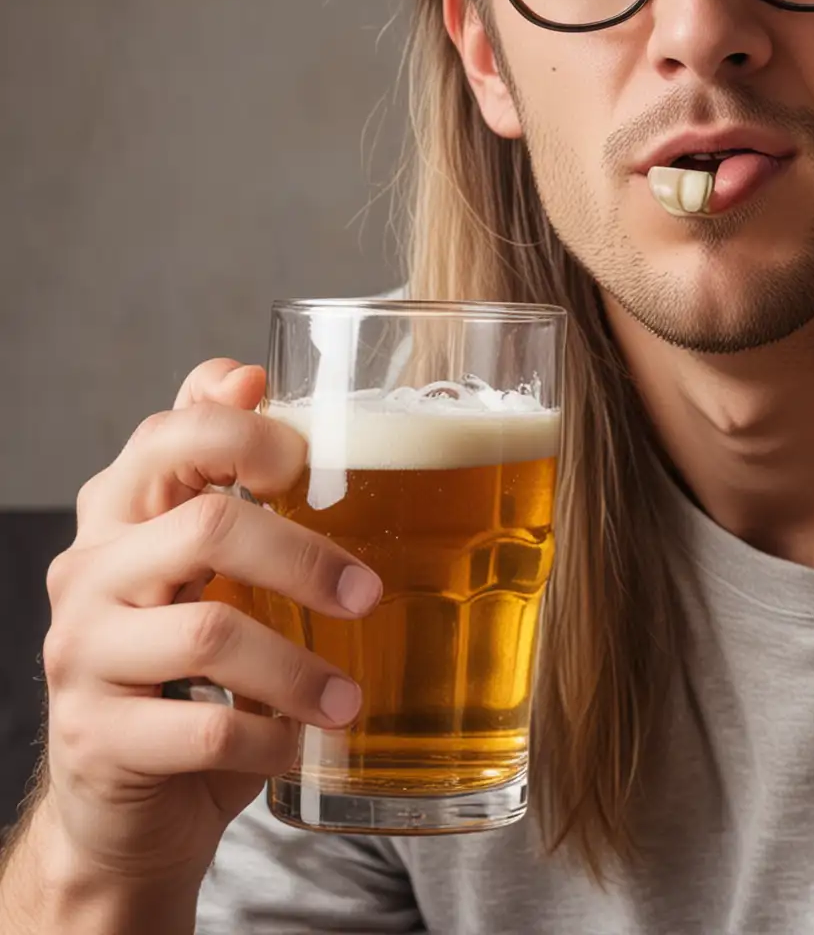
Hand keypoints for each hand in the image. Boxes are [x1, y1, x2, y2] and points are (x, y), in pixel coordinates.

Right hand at [28, 359, 381, 890]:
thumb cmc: (193, 669)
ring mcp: (83, 654)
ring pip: (210, 633)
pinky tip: (297, 743)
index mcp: (123, 512)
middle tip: (370, 592)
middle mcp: (90, 571)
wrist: (128, 802)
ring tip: (352, 698)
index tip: (306, 460)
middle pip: (206, 525)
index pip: (169, 435)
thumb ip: (227, 476)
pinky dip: (270, 737)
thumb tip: (248, 372)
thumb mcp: (211, 567)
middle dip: (306, 558)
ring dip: (302, 668)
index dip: (242, 434)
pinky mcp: (97, 738)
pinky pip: (204, 729)